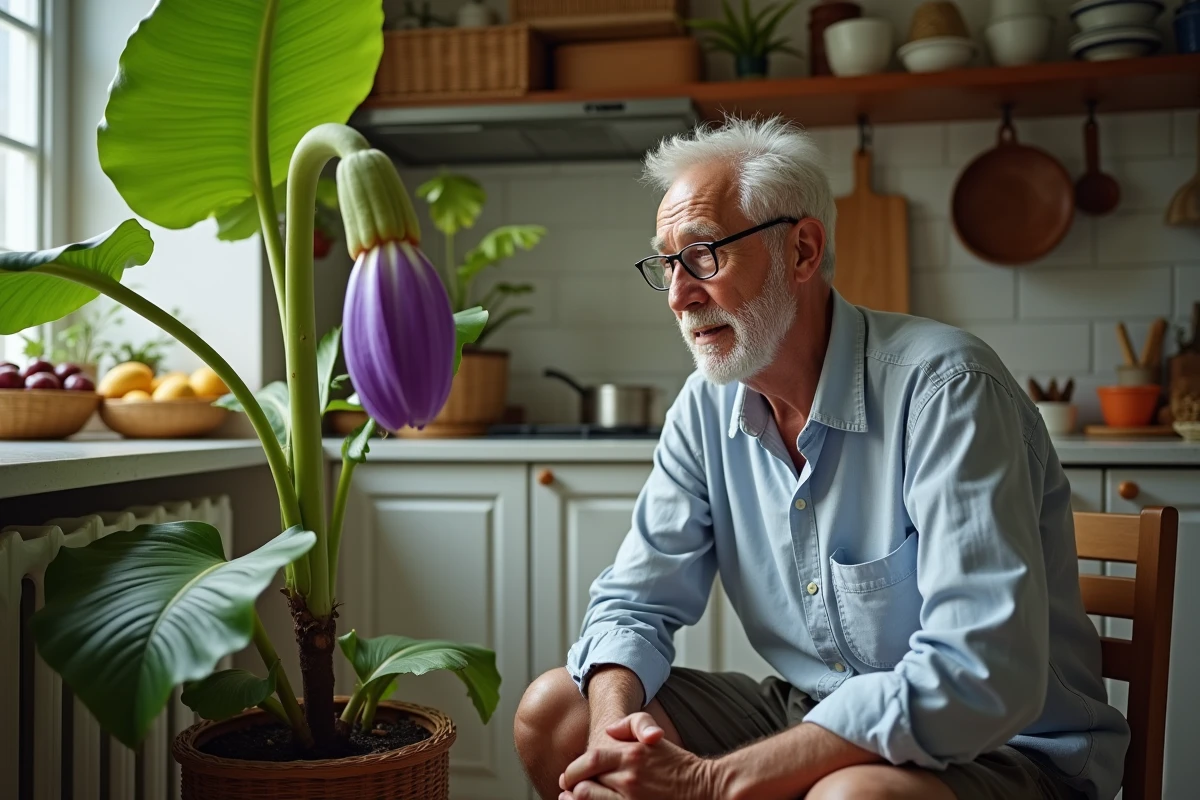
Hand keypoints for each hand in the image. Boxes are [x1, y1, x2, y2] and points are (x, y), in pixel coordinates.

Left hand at [559, 712, 720, 799]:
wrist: (704, 787)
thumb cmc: (678, 764)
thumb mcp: (655, 739)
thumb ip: (629, 727)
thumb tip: (608, 731)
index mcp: (631, 755)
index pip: (590, 761)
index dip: (573, 770)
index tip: (568, 777)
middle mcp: (629, 777)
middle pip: (586, 784)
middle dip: (573, 788)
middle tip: (567, 791)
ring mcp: (633, 798)